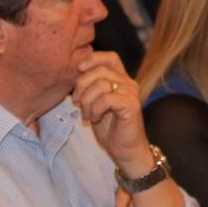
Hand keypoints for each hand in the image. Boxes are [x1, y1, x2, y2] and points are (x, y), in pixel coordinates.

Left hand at [72, 51, 148, 170]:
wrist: (124, 149)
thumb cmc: (109, 127)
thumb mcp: (94, 103)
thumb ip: (89, 87)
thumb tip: (75, 73)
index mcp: (120, 79)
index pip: (109, 57)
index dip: (92, 59)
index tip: (78, 70)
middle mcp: (128, 82)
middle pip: (99, 70)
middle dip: (81, 86)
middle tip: (77, 102)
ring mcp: (131, 93)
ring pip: (100, 84)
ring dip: (87, 101)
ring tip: (88, 114)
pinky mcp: (131, 105)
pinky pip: (106, 99)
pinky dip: (95, 109)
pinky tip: (96, 118)